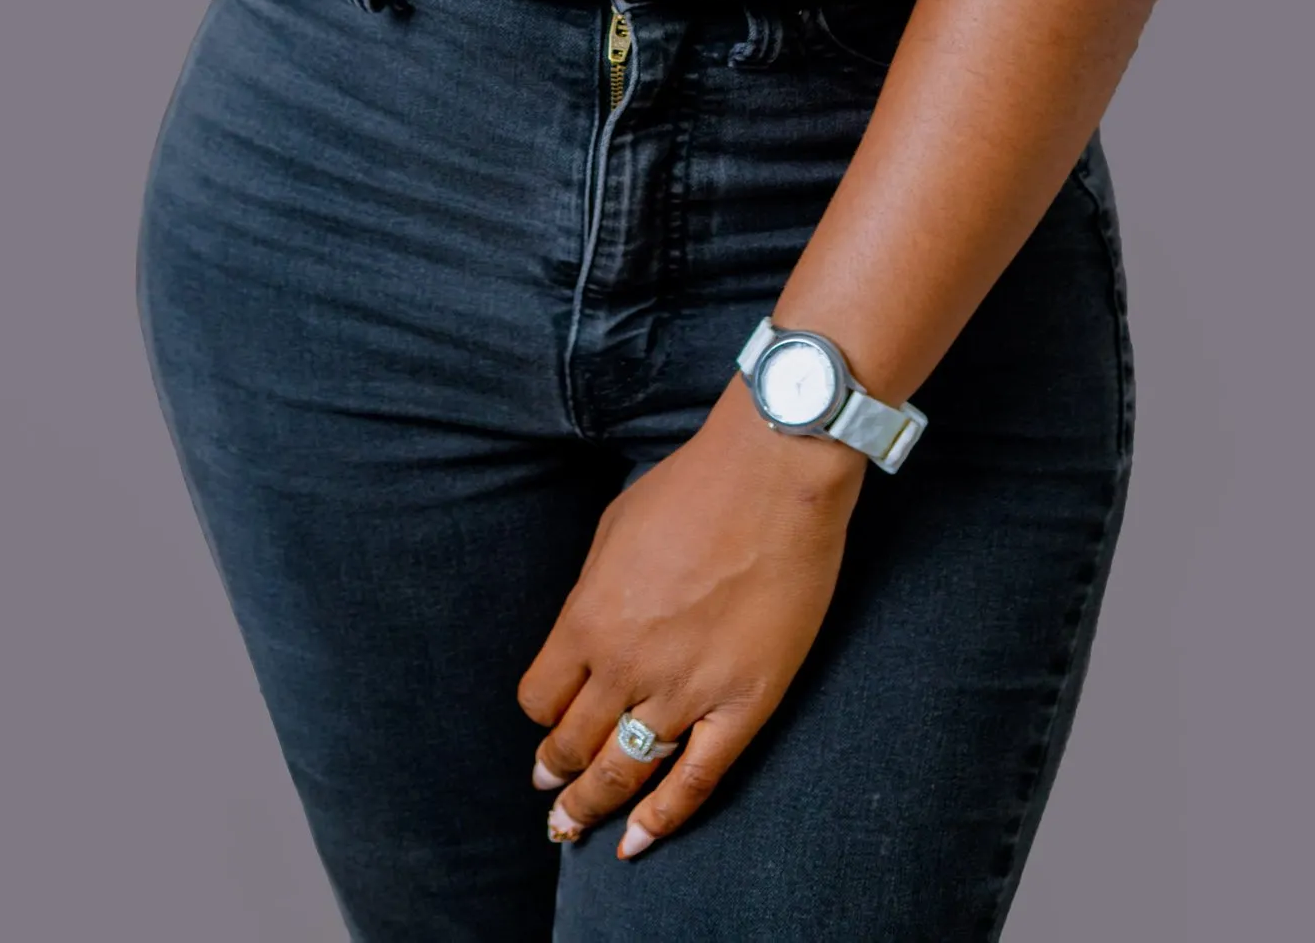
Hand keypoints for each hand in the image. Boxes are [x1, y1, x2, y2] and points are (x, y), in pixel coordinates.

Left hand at [519, 374, 864, 859]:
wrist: (774, 473)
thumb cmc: (693, 487)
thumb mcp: (613, 530)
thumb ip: (592, 594)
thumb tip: (586, 636)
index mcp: (588, 619)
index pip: (540, 698)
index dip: (540, 717)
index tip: (546, 724)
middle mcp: (626, 665)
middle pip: (573, 743)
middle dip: (555, 774)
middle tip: (550, 796)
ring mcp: (686, 690)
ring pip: (623, 771)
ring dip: (591, 805)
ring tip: (572, 828)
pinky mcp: (743, 703)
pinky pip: (695, 780)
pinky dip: (661, 819)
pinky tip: (637, 841)